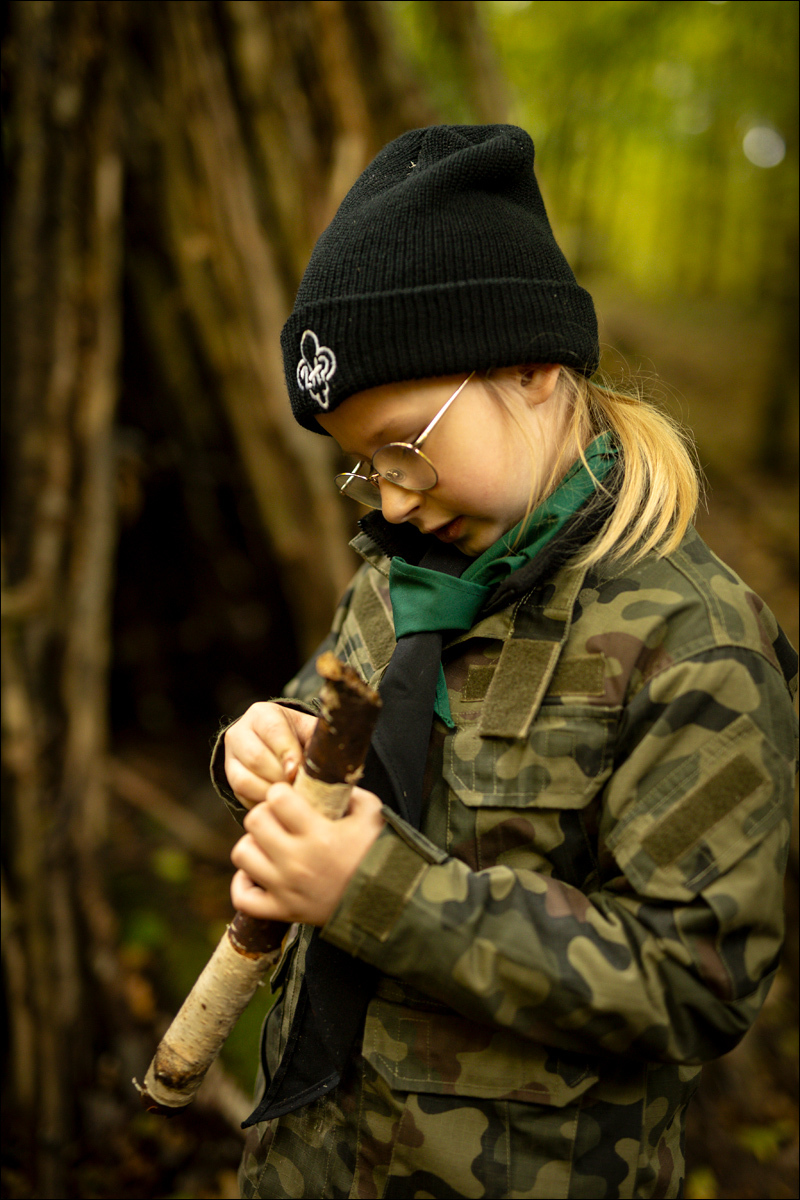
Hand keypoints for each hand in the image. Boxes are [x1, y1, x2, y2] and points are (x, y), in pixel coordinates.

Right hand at [224, 702, 316, 809]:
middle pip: (256, 758)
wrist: (273, 741)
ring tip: (288, 796)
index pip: (273, 731)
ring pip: (244, 780)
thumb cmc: (297, 736)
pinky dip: (259, 801)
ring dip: (269, 792)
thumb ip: (316, 741)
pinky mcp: (229, 775)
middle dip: (280, 777)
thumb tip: (326, 762)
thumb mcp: (308, 731)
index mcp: (262, 714)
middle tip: (298, 788)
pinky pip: (240, 794)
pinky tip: (276, 802)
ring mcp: (230, 755)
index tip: (297, 771)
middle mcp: (240, 731)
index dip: (287, 753)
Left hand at [230, 782, 384, 925]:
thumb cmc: (380, 854)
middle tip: (279, 819)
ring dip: (253, 845)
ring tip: (269, 844)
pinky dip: (244, 884)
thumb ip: (349, 792)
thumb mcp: (371, 813)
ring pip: (242, 854)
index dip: (281, 793)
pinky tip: (258, 873)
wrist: (390, 902)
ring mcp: (287, 888)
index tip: (290, 798)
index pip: (276, 798)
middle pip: (254, 821)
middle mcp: (297, 861)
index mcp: (319, 834)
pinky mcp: (284, 911)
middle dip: (265, 814)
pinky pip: (243, 898)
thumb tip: (327, 781)